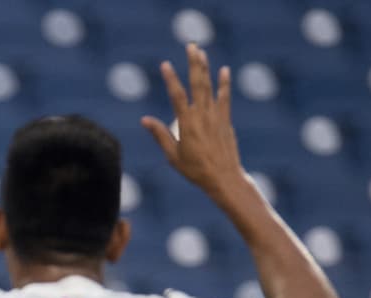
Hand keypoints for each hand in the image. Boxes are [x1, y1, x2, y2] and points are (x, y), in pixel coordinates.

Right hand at [141, 43, 244, 197]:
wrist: (223, 178)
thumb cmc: (195, 170)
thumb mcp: (173, 156)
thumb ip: (160, 135)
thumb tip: (145, 119)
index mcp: (187, 124)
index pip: (177, 96)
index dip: (171, 79)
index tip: (165, 65)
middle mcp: (202, 116)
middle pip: (197, 84)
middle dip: (193, 63)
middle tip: (190, 46)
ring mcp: (216, 116)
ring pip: (210, 87)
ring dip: (205, 68)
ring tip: (201, 52)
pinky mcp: (225, 120)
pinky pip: (225, 98)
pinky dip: (224, 84)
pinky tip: (224, 70)